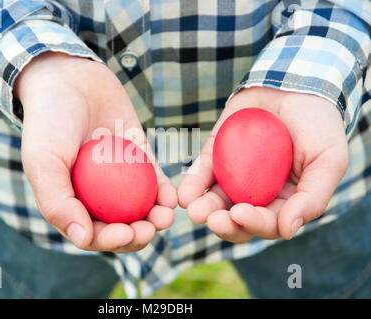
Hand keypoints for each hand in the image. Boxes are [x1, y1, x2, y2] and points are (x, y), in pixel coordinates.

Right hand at [14, 52, 176, 252]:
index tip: (125, 233)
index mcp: (71, 202)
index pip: (93, 233)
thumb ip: (57, 202)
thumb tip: (82, 239)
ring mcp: (119, 178)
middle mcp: (96, 195)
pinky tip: (172, 196)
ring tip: (165, 217)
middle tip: (150, 229)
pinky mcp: (139, 159)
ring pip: (141, 208)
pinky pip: (155, 181)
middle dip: (138, 235)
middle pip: (121, 226)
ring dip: (155, 218)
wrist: (70, 79)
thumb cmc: (49, 122)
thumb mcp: (44, 162)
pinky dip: (164, 192)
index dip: (110, 241)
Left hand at [178, 87, 347, 241]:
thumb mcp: (328, 160)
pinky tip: (185, 194)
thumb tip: (287, 231)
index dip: (254, 223)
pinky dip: (192, 185)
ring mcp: (235, 177)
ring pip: (216, 202)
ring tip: (193, 210)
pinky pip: (202, 175)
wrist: (293, 85)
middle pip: (238, 220)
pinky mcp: (216, 157)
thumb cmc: (317, 124)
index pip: (267, 222)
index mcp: (286, 201)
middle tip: (211, 219)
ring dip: (203, 209)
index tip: (240, 213)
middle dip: (224, 224)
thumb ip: (312, 198)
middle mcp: (258, 194)